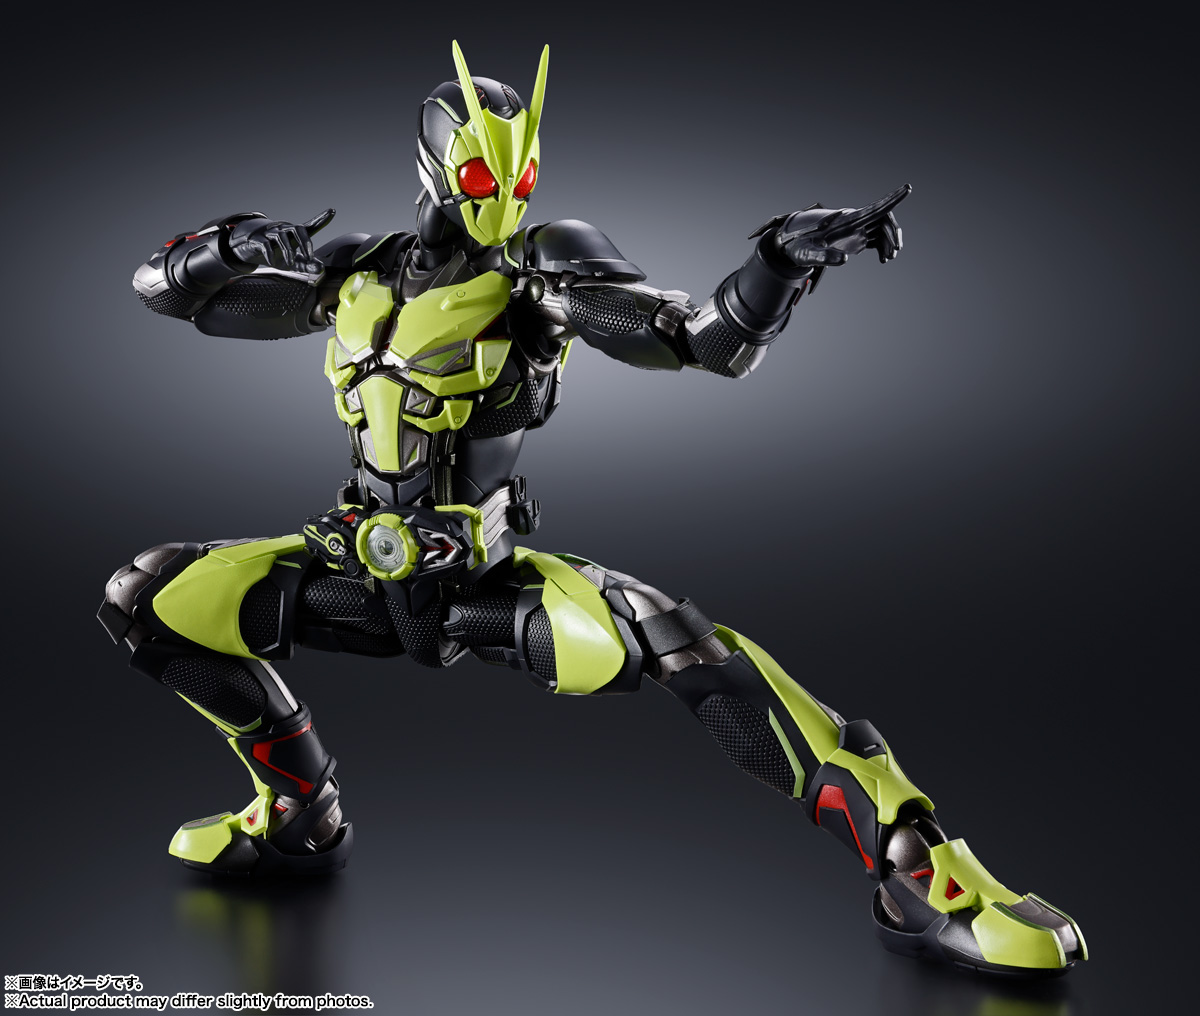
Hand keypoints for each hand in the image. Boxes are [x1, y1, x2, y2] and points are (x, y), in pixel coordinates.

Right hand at [229, 208, 334, 273]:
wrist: (252, 249)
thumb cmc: (276, 254)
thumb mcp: (292, 262)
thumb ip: (306, 266)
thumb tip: (321, 269)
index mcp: (295, 235)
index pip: (310, 226)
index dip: (321, 219)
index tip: (332, 211)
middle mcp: (284, 230)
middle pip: (297, 228)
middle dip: (305, 243)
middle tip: (309, 257)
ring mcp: (270, 233)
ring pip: (281, 236)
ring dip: (287, 251)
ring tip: (290, 263)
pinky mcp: (257, 239)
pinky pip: (265, 244)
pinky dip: (270, 254)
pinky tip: (272, 262)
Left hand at [775, 184, 909, 267]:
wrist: (791, 245)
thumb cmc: (797, 247)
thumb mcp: (808, 253)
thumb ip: (824, 256)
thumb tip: (844, 259)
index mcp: (847, 221)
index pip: (874, 208)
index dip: (892, 199)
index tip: (908, 188)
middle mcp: (854, 222)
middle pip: (883, 220)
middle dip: (892, 233)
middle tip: (894, 251)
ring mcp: (856, 230)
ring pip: (882, 230)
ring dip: (889, 243)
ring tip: (887, 259)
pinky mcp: (855, 239)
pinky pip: (876, 239)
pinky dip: (883, 248)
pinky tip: (882, 260)